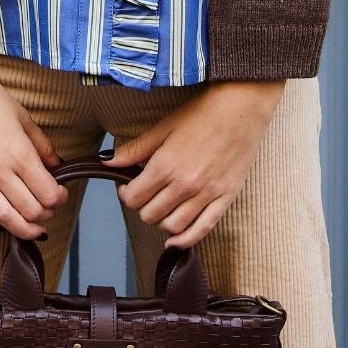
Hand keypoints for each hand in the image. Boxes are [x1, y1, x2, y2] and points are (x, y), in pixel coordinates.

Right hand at [0, 56, 69, 241]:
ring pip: (3, 218)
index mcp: (19, 154)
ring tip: (32, 229)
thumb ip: (42, 146)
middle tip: (49, 209)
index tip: (61, 193)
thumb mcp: (24, 117)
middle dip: (45, 215)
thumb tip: (57, 165)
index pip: (48, 194)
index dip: (60, 198)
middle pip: (29, 210)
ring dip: (22, 229)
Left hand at [109, 80, 284, 248]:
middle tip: (147, 194)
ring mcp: (206, 194)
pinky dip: (186, 240)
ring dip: (162, 222)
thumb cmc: (201, 113)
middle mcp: (184, 185)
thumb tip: (106, 161)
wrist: (241, 107)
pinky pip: (203, 229)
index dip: (125, 194)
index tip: (128, 186)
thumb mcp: (163, 128)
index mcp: (165, 166)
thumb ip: (134, 149)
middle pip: (150, 215)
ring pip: (173, 226)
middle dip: (143, 206)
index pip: (133, 198)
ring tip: (163, 207)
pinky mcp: (225, 198)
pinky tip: (175, 240)